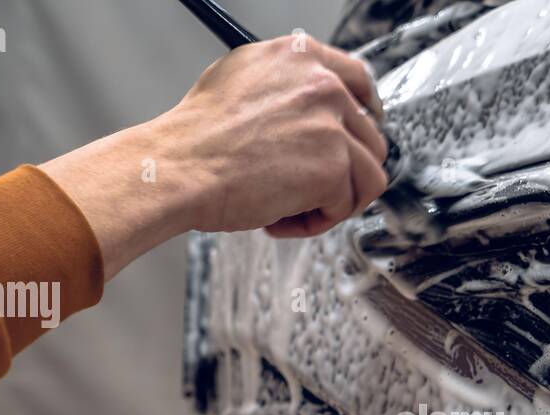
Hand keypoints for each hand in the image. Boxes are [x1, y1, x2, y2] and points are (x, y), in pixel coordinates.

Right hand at [40, 35, 387, 280]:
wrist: (179, 168)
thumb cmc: (196, 138)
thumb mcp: (239, 80)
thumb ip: (283, 87)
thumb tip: (304, 107)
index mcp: (301, 56)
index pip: (359, 81)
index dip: (365, 117)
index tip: (356, 139)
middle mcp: (322, 84)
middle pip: (371, 136)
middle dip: (345, 171)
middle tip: (312, 190)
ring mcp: (332, 125)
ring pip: (368, 175)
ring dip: (334, 200)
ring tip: (291, 208)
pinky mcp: (334, 167)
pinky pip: (346, 206)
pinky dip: (316, 222)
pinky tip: (279, 217)